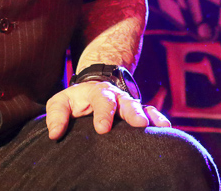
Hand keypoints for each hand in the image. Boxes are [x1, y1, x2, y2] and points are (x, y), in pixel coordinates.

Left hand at [45, 81, 171, 139]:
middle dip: (133, 112)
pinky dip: (158, 119)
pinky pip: (150, 113)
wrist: (93, 88)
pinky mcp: (137, 112)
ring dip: (149, 116)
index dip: (103, 113)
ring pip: (141, 106)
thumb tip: (55, 133)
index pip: (101, 100)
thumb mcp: (60, 102)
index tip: (103, 128)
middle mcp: (116, 97)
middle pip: (126, 101)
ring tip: (158, 127)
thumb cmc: (74, 100)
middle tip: (139, 124)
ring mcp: (128, 103)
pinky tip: (165, 127)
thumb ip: (56, 115)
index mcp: (97, 93)